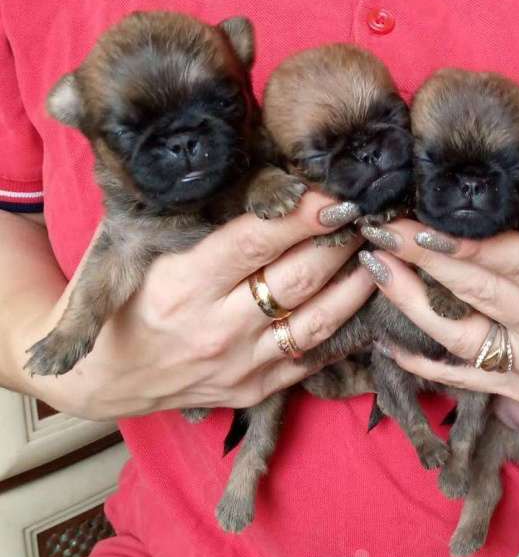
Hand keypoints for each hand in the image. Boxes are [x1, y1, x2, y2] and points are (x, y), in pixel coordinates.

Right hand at [22, 192, 373, 419]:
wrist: (102, 377)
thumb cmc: (118, 297)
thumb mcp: (134, 245)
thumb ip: (185, 212)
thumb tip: (245, 166)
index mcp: (184, 284)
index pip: (256, 241)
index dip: (303, 215)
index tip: (337, 194)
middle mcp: (217, 328)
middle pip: (299, 279)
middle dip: (341, 241)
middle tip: (367, 215)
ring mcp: (241, 364)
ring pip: (319, 321)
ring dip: (357, 284)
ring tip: (377, 252)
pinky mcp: (255, 390)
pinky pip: (313, 358)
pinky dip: (345, 328)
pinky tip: (364, 299)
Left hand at [359, 185, 518, 467]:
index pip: (518, 266)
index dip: (469, 245)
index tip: (424, 221)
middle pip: (476, 290)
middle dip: (422, 258)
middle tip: (374, 226)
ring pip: (460, 335)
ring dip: (411, 303)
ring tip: (369, 269)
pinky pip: (471, 380)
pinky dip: (430, 368)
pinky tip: (391, 351)